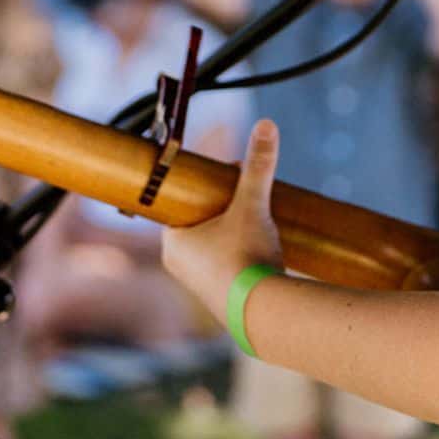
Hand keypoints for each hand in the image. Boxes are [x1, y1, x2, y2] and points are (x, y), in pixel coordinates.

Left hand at [162, 120, 285, 313]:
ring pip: (212, 243)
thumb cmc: (247, 257)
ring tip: (258, 218)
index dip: (208, 186)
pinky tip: (258, 247)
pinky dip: (238, 252)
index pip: (184, 201)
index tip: (230, 175)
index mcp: (173, 241)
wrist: (262, 313)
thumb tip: (266, 125)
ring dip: (232, 230)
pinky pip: (224, 264)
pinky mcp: (218, 296)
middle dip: (223, 206)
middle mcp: (178, 264)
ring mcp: (197, 283)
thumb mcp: (252, 205)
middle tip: (248, 194)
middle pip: (199, 221)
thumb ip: (258, 166)